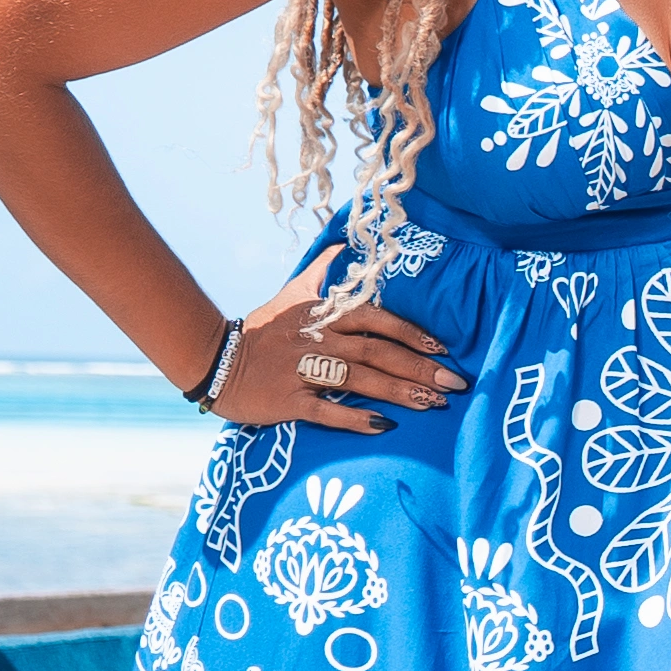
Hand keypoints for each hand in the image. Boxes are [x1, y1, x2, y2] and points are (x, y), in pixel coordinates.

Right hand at [202, 278, 463, 433]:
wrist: (215, 360)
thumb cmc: (263, 328)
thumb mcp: (293, 290)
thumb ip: (324, 271)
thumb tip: (344, 244)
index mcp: (324, 313)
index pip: (377, 319)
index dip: (412, 333)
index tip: (443, 349)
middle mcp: (318, 339)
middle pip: (377, 352)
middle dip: (419, 368)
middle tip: (454, 384)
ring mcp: (303, 370)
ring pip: (359, 379)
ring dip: (399, 392)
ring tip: (433, 405)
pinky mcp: (289, 400)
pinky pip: (327, 410)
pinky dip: (355, 418)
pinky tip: (383, 426)